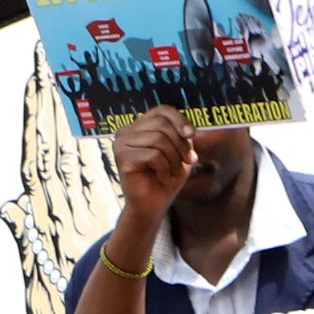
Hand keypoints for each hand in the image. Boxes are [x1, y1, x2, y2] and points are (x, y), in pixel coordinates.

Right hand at [107, 107, 195, 224]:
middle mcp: (127, 131)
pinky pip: (153, 155)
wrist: (154, 203)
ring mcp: (121, 143)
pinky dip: (164, 168)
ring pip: (159, 140)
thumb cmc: (167, 175)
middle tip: (187, 161)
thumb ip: (182, 135)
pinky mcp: (121, 158)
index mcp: (140, 126)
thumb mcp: (180, 151)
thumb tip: (190, 129)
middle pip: (163, 125)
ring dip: (174, 159)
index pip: (162, 110)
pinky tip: (161, 177)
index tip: (192, 135)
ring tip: (173, 171)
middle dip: (181, 145)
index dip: (180, 120)